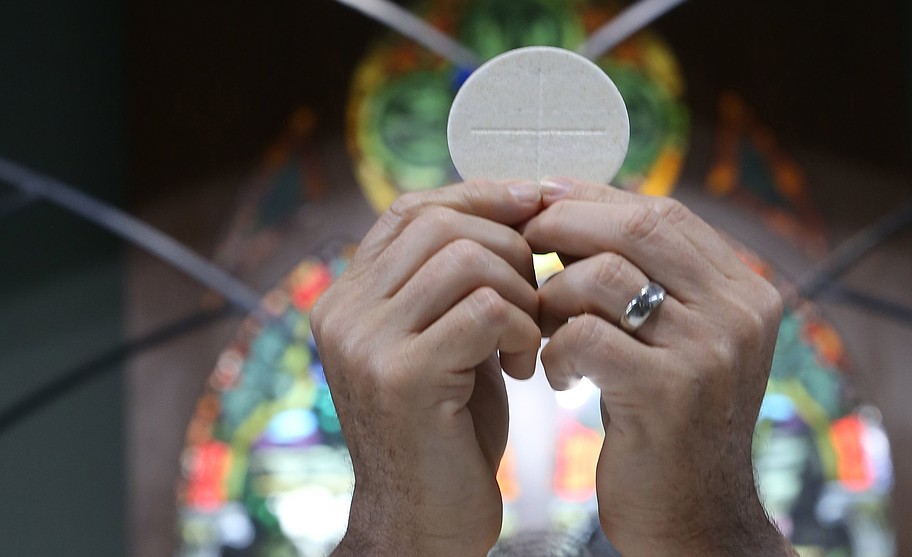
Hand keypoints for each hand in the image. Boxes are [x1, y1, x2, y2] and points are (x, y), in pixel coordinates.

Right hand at [310, 181, 543, 555]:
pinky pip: (487, 309)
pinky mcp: (403, 376)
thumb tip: (512, 207)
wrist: (423, 524)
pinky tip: (526, 367)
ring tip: (531, 337)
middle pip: (441, 222)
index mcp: (349, 296)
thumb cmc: (447, 432)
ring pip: (466, 257)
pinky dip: (524, 329)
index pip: (412, 209)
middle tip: (537, 296)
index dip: (478, 195)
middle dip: (510, 246)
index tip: (535, 204)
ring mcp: (367, 342)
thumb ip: (455, 284)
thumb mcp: (445, 341)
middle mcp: (344, 311)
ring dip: (522, 291)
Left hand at [524, 178, 795, 555]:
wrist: (695, 520)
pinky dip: (555, 348)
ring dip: (553, 294)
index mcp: (745, 292)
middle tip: (521, 244)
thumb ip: (651, 281)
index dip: (596, 200)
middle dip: (566, 225)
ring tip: (539, 327)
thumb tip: (576, 206)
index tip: (543, 202)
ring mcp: (711, 350)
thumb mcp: (678, 343)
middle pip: (639, 226)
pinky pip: (586, 335)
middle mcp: (740, 313)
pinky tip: (554, 376)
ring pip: (605, 275)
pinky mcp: (670, 392)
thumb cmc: (669, 426)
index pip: (664, 213)